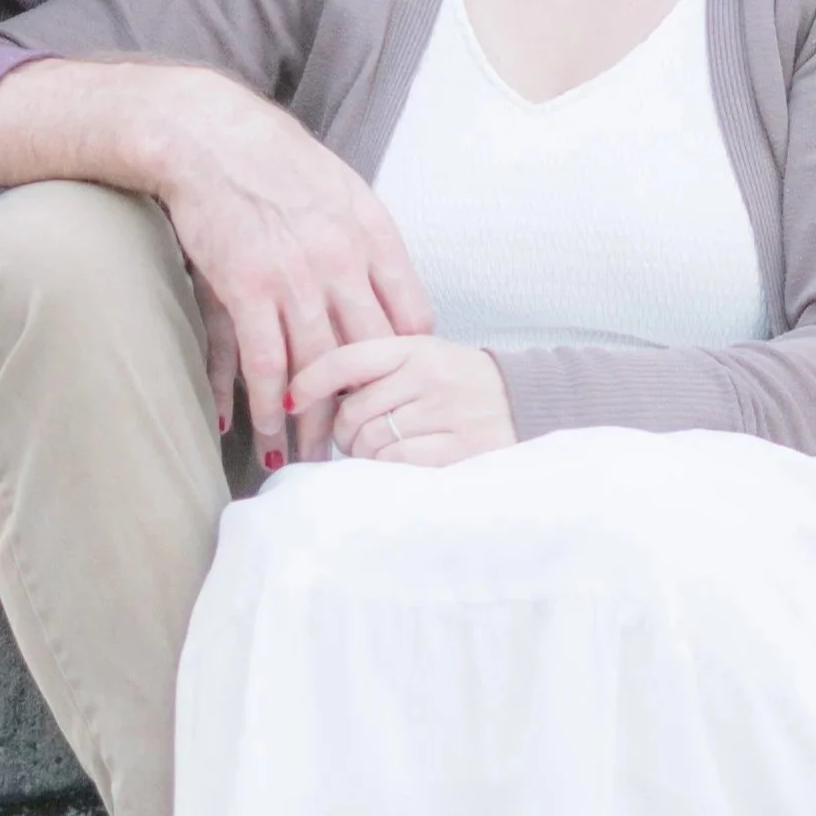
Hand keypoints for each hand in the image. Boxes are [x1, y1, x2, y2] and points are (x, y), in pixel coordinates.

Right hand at [0, 57, 431, 465]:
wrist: (211, 137)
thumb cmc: (276, 164)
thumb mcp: (345, 192)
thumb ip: (368, 243)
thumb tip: (385, 289)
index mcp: (375, 236)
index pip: (413, 318)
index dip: (408, 362)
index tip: (398, 390)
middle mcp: (344, 260)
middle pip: (372, 354)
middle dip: (370, 405)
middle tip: (366, 446)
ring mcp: (297, 277)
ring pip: (320, 369)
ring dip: (318, 421)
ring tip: (318, 458)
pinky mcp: (248, 288)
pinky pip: (266, 363)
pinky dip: (270, 403)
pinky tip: (271, 431)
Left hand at [285, 335, 516, 468]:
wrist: (525, 402)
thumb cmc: (459, 383)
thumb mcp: (422, 357)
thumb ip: (376, 367)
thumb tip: (309, 394)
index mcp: (415, 347)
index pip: (347, 359)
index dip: (309, 381)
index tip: (290, 401)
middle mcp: (430, 375)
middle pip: (352, 411)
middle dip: (343, 432)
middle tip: (353, 437)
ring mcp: (446, 412)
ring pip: (371, 441)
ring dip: (364, 454)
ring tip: (377, 451)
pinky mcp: (459, 448)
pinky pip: (396, 464)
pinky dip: (386, 469)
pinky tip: (395, 464)